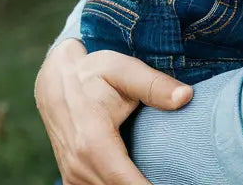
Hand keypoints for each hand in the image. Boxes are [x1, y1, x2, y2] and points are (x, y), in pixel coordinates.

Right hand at [35, 39, 191, 184]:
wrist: (56, 81)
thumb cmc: (94, 72)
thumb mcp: (124, 69)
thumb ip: (153, 85)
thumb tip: (186, 96)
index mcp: (92, 142)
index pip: (126, 182)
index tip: (179, 184)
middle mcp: (79, 166)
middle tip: (180, 178)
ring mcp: (73, 176)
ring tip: (163, 177)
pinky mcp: (73, 180)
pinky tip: (139, 178)